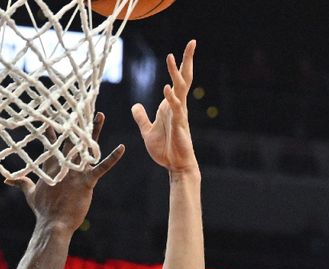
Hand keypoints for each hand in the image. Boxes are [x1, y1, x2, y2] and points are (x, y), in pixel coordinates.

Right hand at [6, 113, 124, 234]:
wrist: (53, 224)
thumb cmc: (43, 210)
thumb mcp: (30, 194)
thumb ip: (22, 183)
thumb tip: (6, 179)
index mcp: (52, 167)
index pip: (52, 143)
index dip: (52, 129)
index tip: (52, 114)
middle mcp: (64, 166)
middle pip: (71, 140)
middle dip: (75, 123)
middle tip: (79, 106)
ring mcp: (76, 172)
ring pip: (87, 148)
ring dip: (95, 131)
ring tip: (100, 115)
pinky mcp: (87, 181)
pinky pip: (101, 167)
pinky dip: (112, 158)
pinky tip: (122, 148)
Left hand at [132, 40, 198, 174]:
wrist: (174, 165)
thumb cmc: (165, 149)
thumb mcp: (147, 130)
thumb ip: (142, 117)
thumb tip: (136, 105)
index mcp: (170, 105)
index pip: (177, 81)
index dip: (179, 65)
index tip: (181, 48)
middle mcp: (177, 106)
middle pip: (184, 78)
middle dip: (187, 60)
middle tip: (192, 41)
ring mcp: (179, 114)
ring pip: (180, 89)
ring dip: (175, 74)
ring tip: (170, 58)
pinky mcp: (179, 125)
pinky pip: (175, 109)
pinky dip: (171, 98)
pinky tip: (166, 89)